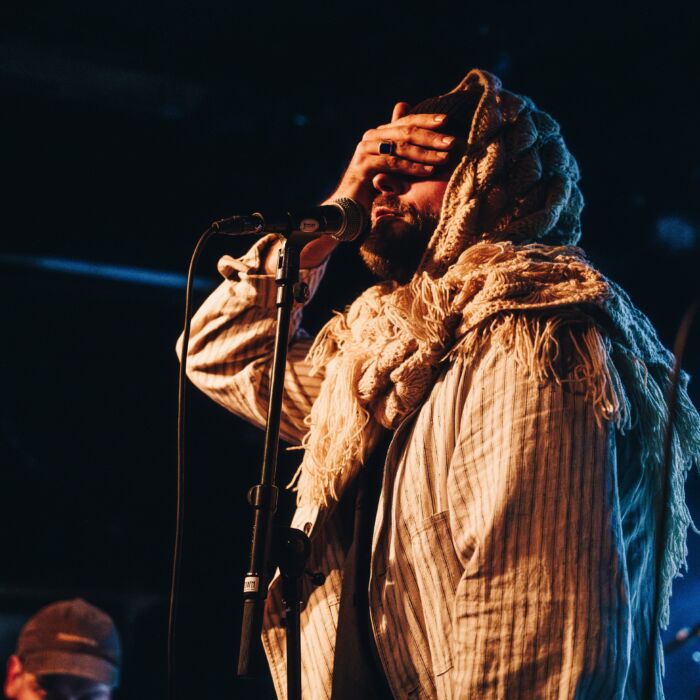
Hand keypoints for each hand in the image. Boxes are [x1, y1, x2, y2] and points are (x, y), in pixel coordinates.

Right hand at [326, 102, 456, 212]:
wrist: (349, 208)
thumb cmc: (373, 187)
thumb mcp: (392, 165)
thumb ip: (402, 146)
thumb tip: (409, 114)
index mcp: (379, 134)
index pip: (406, 121)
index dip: (427, 120)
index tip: (447, 122)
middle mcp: (370, 138)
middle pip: (405, 131)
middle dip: (431, 136)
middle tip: (452, 142)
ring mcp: (365, 150)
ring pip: (400, 146)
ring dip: (426, 152)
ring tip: (445, 158)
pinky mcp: (363, 166)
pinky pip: (392, 163)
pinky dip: (412, 167)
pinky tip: (429, 171)